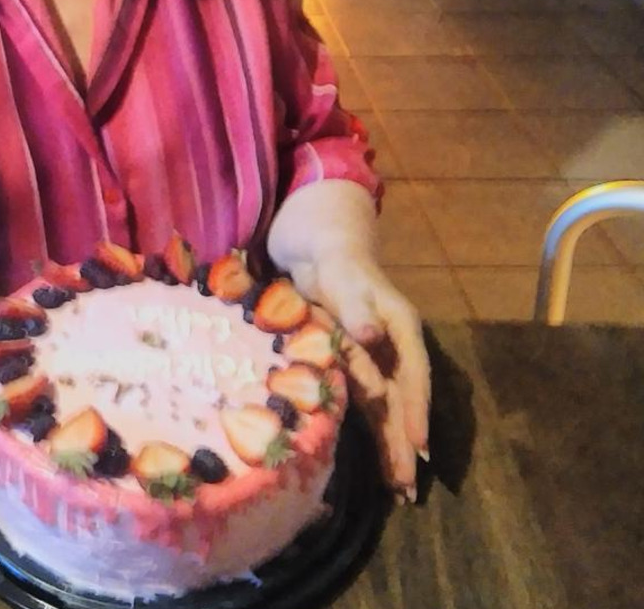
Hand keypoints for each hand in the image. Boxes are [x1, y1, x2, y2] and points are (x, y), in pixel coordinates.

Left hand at [300, 255, 429, 500]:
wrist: (323, 255)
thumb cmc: (337, 265)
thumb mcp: (344, 280)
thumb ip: (356, 308)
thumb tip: (369, 335)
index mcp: (402, 326)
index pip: (414, 372)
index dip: (416, 407)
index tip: (418, 442)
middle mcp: (397, 347)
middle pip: (405, 399)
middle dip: (407, 442)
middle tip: (408, 485)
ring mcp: (381, 359)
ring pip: (391, 408)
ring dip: (395, 445)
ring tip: (400, 487)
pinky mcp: (363, 367)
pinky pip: (372, 405)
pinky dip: (377, 432)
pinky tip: (383, 461)